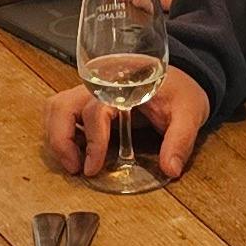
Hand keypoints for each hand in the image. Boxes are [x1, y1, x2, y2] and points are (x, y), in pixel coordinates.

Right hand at [42, 66, 211, 182]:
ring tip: (72, 163)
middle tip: (75, 168)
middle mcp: (99, 87)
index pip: (95, 111)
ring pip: (56, 108)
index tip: (92, 167)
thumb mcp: (189, 113)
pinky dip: (61, 133)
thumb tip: (170, 169)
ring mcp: (90, 93)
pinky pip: (63, 114)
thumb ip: (180, 140)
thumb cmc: (181, 91)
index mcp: (122, 87)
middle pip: (62, 106)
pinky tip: (77, 152)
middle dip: (61, 140)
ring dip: (56, 137)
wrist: (181, 77)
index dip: (92, 142)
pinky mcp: (88, 102)